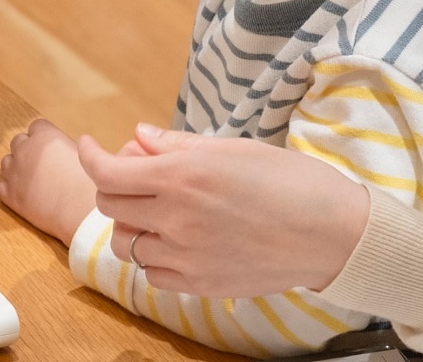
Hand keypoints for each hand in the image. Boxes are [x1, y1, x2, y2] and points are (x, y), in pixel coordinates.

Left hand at [0, 119, 96, 246]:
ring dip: (16, 168)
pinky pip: (2, 187)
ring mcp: (15, 173)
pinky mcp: (11, 195)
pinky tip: (25, 195)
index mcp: (44, 136)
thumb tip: (58, 153)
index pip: (36, 126)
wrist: (82, 211)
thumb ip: (63, 147)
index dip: (43, 137)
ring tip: (32, 180)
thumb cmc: (89, 183)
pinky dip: (11, 189)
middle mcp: (25, 150)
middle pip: (18, 141)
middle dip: (27, 150)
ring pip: (6, 162)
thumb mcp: (81, 154)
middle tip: (42, 165)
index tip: (50, 148)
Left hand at [77, 124, 370, 296]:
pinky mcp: (201, 285)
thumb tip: (137, 137)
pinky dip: (152, 255)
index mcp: (181, 175)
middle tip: (133, 173)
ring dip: (129, 222)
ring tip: (153, 208)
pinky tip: (172, 239)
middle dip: (111, 185)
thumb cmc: (287, 181)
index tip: (89, 146)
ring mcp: (186, 256)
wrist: (333, 234)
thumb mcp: (229, 147)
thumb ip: (174, 144)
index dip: (89, 155)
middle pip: (109, 205)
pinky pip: (152, 273)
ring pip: (125, 243)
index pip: (107, 171)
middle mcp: (176, 217)